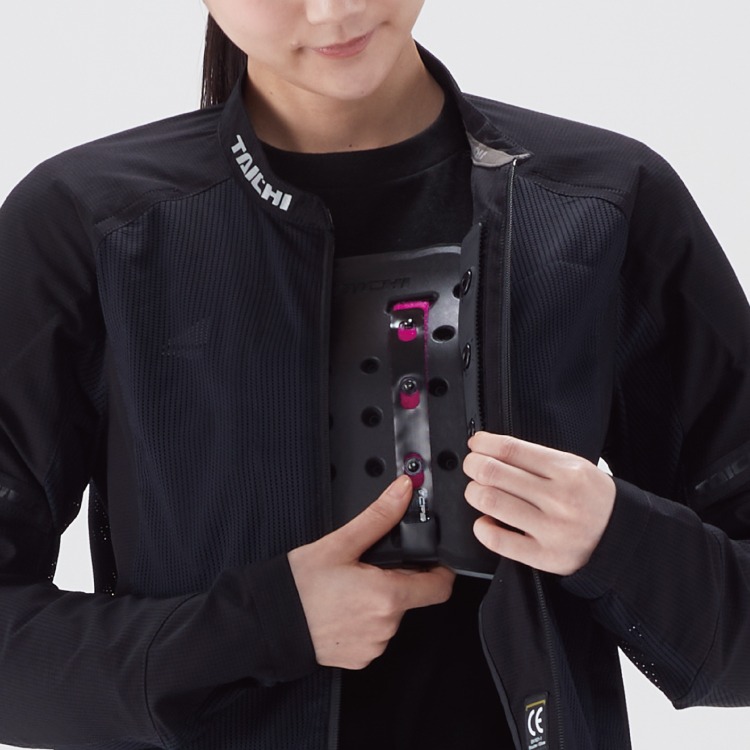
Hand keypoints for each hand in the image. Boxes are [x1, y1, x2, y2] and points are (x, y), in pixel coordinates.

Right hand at [288, 475, 454, 669]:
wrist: (268, 622)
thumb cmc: (299, 585)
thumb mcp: (340, 544)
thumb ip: (378, 517)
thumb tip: (403, 492)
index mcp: (387, 596)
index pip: (439, 587)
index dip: (440, 569)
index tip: (430, 558)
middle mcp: (386, 626)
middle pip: (411, 597)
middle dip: (397, 579)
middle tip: (368, 566)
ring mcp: (374, 646)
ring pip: (391, 615)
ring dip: (380, 600)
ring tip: (349, 587)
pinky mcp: (360, 659)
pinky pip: (375, 634)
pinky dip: (365, 619)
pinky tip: (343, 607)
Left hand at [463, 432, 615, 575]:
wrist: (622, 537)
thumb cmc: (592, 498)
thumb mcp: (574, 467)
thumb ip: (536, 459)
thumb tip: (491, 449)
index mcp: (567, 471)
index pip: (512, 449)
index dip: (484, 443)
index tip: (476, 443)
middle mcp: (559, 499)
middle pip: (494, 473)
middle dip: (473, 465)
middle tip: (472, 465)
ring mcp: (551, 529)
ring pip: (491, 502)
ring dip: (474, 492)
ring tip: (478, 491)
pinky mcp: (545, 556)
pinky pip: (498, 540)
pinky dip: (482, 527)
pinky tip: (486, 520)